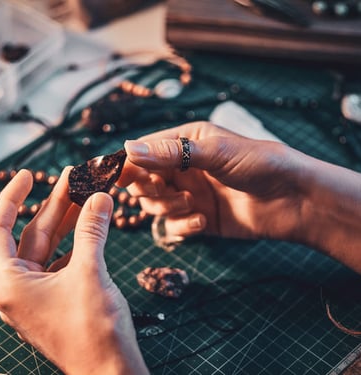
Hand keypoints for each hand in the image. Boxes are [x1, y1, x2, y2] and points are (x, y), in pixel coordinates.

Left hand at [0, 168, 147, 374]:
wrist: (110, 370)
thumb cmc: (92, 329)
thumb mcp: (90, 272)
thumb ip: (92, 231)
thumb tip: (99, 196)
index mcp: (11, 283)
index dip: (11, 198)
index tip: (28, 175)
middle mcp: (20, 286)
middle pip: (34, 234)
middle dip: (55, 204)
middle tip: (73, 177)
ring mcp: (42, 292)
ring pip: (53, 245)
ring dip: (70, 220)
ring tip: (87, 193)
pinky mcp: (61, 295)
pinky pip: (67, 258)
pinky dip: (81, 240)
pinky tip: (94, 224)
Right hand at [120, 121, 306, 241]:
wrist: (292, 199)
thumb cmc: (258, 164)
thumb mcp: (214, 151)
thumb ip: (171, 153)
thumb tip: (127, 149)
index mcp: (185, 143)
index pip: (144, 151)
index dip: (129, 164)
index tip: (119, 177)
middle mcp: (183, 169)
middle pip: (144, 181)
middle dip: (150, 189)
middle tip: (163, 190)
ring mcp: (190, 194)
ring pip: (155, 205)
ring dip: (168, 207)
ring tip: (191, 203)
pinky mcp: (198, 219)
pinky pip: (174, 226)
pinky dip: (183, 226)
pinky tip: (203, 221)